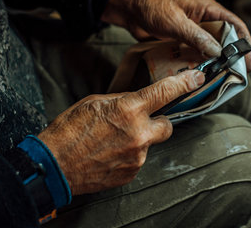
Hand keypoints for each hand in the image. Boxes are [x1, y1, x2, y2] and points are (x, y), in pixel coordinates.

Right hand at [38, 70, 204, 194]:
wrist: (53, 164)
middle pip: (167, 125)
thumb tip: (138, 101)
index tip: (197, 78)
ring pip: (149, 143)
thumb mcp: (96, 102)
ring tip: (112, 141)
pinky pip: (138, 159)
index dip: (185, 83)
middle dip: (158, 122)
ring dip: (138, 140)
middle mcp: (139, 133)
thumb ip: (123, 100)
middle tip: (139, 122)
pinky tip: (110, 153)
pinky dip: (129, 155)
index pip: (166, 92)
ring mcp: (137, 156)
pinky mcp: (132, 172)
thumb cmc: (69, 130)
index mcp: (129, 109)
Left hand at [101, 0, 250, 71]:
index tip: (249, 61)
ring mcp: (193, 30)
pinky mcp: (182, 40)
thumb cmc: (151, 6)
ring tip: (220, 78)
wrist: (128, 7)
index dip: (245, 43)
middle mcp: (204, 20)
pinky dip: (199, 64)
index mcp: (208, 9)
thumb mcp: (176, 22)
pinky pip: (195, 53)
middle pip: (226, 39)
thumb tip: (217, 52)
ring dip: (215, 62)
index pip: (235, 25)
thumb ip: (197, 36)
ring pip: (211, 48)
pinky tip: (199, 75)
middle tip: (236, 75)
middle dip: (232, 56)